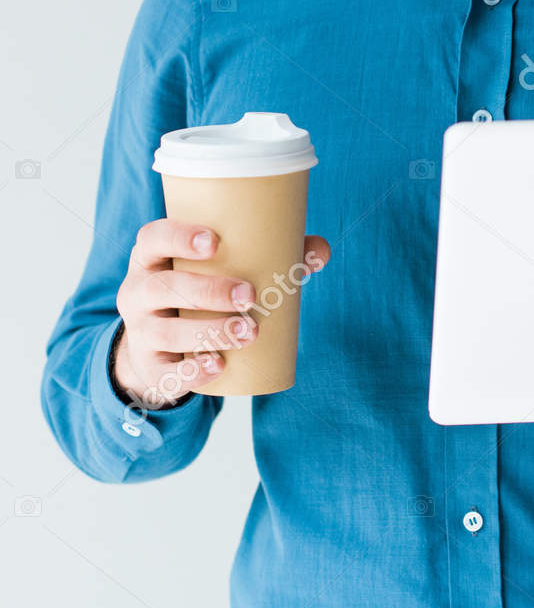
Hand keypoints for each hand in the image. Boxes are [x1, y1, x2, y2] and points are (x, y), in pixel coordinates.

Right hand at [113, 220, 330, 409]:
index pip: (152, 238)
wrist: (158, 349)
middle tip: (249, 296)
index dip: (178, 236)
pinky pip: (165, 371)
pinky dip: (192, 370)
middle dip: (208, 291)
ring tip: (248, 332)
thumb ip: (270, 257)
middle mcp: (138, 292)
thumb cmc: (197, 296)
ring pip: (165, 330)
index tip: (214, 242)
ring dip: (209, 331)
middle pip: (163, 287)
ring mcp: (140, 332)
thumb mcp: (217, 273)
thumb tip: (321, 249)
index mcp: (152, 259)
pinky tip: (217, 366)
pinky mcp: (150, 367)